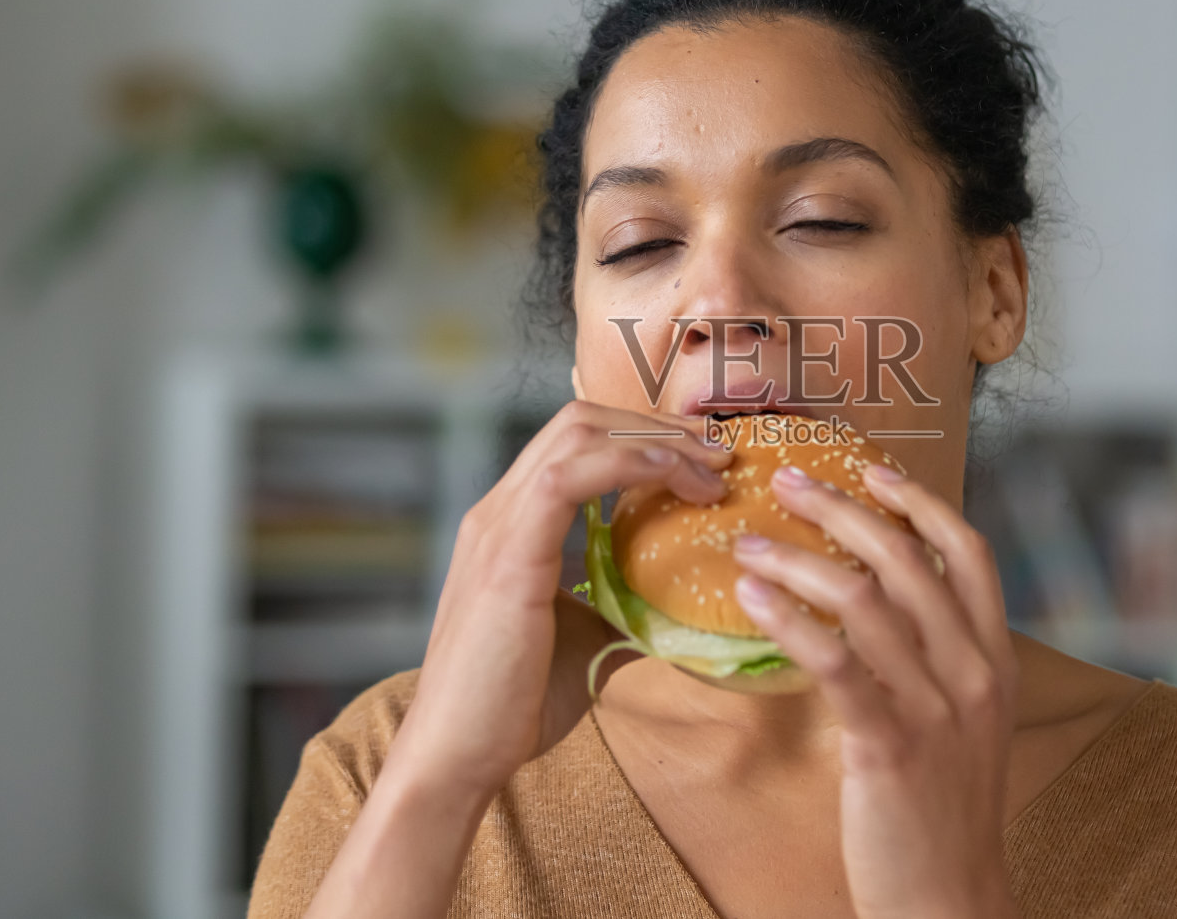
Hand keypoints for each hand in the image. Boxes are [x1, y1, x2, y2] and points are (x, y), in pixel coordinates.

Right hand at [385, 400, 733, 803]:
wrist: (456, 754)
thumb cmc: (514, 705)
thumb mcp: (587, 641)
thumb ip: (627, 609)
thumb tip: (685, 606)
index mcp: (512, 523)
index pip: (577, 442)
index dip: (644, 436)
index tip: (705, 461)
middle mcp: (499, 510)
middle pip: (580, 421)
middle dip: (658, 424)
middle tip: (720, 453)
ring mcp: (499, 525)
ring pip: (577, 433)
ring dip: (655, 439)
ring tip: (711, 467)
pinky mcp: (508, 553)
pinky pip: (569, 476)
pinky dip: (628, 463)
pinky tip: (673, 475)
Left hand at [730, 462, 1022, 918]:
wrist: (948, 898)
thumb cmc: (941, 805)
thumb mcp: (962, 719)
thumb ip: (936, 654)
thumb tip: (878, 591)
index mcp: (995, 657)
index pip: (968, 550)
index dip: (919, 500)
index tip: (870, 468)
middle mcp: (974, 670)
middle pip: (909, 557)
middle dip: (843, 508)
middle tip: (788, 482)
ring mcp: (936, 707)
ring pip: (866, 599)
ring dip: (798, 558)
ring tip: (748, 544)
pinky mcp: (889, 745)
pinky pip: (835, 661)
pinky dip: (789, 619)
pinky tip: (752, 600)